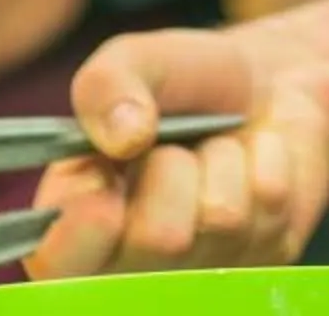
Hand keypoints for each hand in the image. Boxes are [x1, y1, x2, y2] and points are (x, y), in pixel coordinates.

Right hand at [28, 26, 328, 276]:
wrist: (270, 83)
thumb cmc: (186, 79)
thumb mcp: (137, 60)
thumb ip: (107, 84)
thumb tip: (122, 135)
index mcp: (79, 215)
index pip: (58, 263)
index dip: (80, 234)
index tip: (103, 188)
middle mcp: (135, 257)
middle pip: (158, 239)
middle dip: (175, 167)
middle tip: (176, 144)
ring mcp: (201, 269)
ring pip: (220, 220)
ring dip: (225, 161)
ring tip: (217, 146)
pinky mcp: (259, 263)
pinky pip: (270, 214)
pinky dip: (267, 165)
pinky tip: (255, 159)